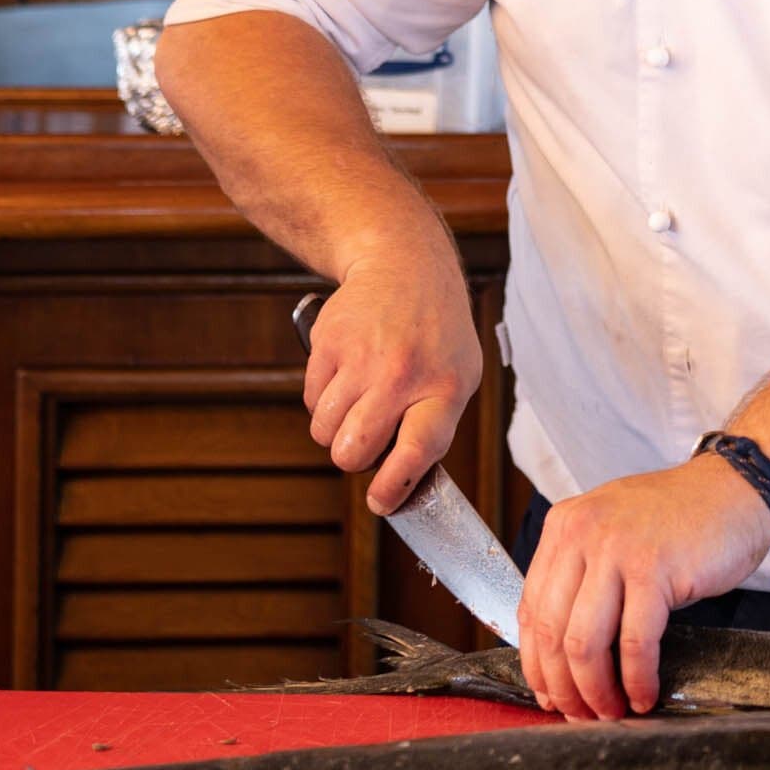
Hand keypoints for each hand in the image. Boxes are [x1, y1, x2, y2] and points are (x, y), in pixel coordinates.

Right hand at [303, 236, 482, 514]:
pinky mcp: (328, 343)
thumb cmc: (436, 334)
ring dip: (335, 430)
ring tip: (359, 403)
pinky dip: (322, 400)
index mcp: (445, 386)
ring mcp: (361, 357)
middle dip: (354, 457)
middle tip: (366, 440)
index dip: (393, 487)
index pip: (417, 450)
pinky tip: (346, 375)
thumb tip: (400, 486)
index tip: (380, 503)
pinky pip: (310, 401)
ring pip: (324, 431)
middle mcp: (402, 373)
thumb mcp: (459, 375)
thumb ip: (433, 427)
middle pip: (354, 450)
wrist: (406, 266)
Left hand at [517, 453, 769, 718]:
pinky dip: (637, 678)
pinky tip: (644, 694)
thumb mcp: (613, 533)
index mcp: (564, 526)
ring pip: (585, 643)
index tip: (549, 694)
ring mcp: (618, 550)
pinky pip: (634, 642)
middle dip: (563, 687)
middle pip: (551, 632)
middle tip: (580, 714)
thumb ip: (582, 577)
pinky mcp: (655, 569)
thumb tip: (560, 655)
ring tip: (611, 711)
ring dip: (595, 690)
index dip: (537, 664)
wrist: (736, 489)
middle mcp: (582, 534)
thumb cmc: (679, 519)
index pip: (530, 610)